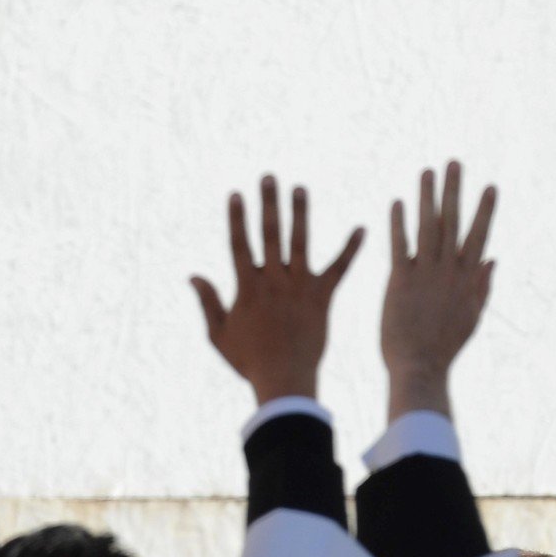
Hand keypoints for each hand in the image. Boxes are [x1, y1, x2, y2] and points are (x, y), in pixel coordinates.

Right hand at [191, 176, 363, 404]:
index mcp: (247, 287)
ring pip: (300, 242)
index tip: (236, 194)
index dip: (237, 218)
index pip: (239, 244)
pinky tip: (362, 228)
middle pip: (270, 234)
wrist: (285, 380)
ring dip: (300, 213)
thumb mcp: (219, 334)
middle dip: (268, 203)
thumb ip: (208, 302)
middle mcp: (273, 281)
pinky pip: (339, 268)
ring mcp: (299, 287)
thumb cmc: (249, 361)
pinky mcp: (322, 297)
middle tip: (269, 177)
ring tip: (300, 187)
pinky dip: (351, 249)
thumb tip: (193, 275)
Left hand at [380, 161, 495, 419]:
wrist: (420, 367)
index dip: (484, 210)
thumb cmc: (444, 347)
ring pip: (428, 227)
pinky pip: (399, 246)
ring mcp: (425, 274)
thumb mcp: (471, 317)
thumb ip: (482, 286)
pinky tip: (396, 201)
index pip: (478, 237)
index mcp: (467, 279)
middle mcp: (448, 271)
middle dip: (455, 191)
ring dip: (427, 198)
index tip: (490, 186)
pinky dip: (398, 223)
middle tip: (454, 163)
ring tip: (427, 171)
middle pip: (453, 223)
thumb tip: (493, 259)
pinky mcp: (399, 280)